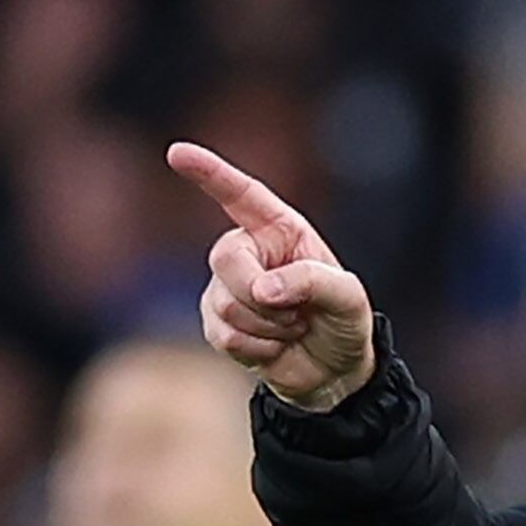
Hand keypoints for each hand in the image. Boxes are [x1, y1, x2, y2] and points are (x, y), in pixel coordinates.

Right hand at [167, 140, 374, 412]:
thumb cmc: (344, 322)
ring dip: (268, 326)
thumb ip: (310, 281)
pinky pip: (224, 335)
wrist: (334, 371)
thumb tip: (261, 289)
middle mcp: (250, 252)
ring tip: (292, 327)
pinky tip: (276, 345)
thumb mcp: (347, 297)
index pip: (242, 196)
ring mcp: (227, 288)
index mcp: (281, 231)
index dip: (210, 173)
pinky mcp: (218, 324)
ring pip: (225, 304)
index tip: (177, 153)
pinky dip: (257, 348)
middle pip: (226, 258)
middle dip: (258, 292)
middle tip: (296, 313)